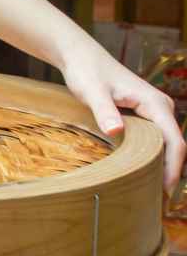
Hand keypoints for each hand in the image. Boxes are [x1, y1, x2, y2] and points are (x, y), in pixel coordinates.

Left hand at [61, 40, 184, 193]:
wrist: (79, 55)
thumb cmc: (86, 71)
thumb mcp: (92, 91)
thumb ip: (104, 111)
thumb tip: (116, 130)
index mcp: (156, 104)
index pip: (175, 142)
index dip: (173, 168)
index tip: (165, 191)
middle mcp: (162, 107)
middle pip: (175, 146)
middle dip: (170, 172)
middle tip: (156, 199)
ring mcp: (155, 111)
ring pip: (166, 144)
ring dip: (162, 166)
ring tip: (150, 191)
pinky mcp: (145, 114)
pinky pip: (156, 140)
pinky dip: (153, 156)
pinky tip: (142, 172)